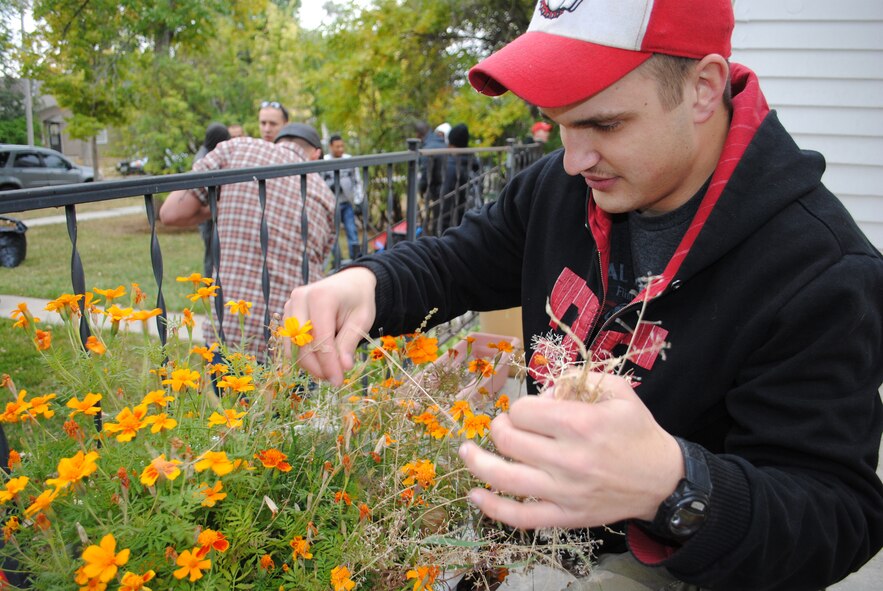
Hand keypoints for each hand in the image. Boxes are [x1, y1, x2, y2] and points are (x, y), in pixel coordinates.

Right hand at [283, 267, 376, 385]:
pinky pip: (290, 342)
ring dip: (309, 364)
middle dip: (317, 367)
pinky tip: (320, 361)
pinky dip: (303, 355)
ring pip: (292, 346)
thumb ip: (349, 342)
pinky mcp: (287, 314)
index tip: (338, 381)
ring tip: (329, 371)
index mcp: (321, 296)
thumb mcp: (361, 320)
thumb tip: (343, 368)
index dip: (328, 363)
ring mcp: (290, 305)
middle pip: (302, 344)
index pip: (320, 338)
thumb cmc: (358, 301)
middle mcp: (300, 298)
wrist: (349, 284)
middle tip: (334, 379)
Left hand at [458, 372, 683, 529]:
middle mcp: (568, 459)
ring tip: (466, 451)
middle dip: (500, 427)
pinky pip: (520, 517)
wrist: (663, 480)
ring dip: (477, 462)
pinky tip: (474, 495)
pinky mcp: (565, 517)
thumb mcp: (617, 390)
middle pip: (509, 440)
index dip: (522, 407)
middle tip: (505, 426)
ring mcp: (564, 492)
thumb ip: (577, 379)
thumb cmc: (638, 431)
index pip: (524, 411)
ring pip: (504, 478)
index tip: (532, 411)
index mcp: (581, 424)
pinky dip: (492, 508)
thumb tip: (544, 390)